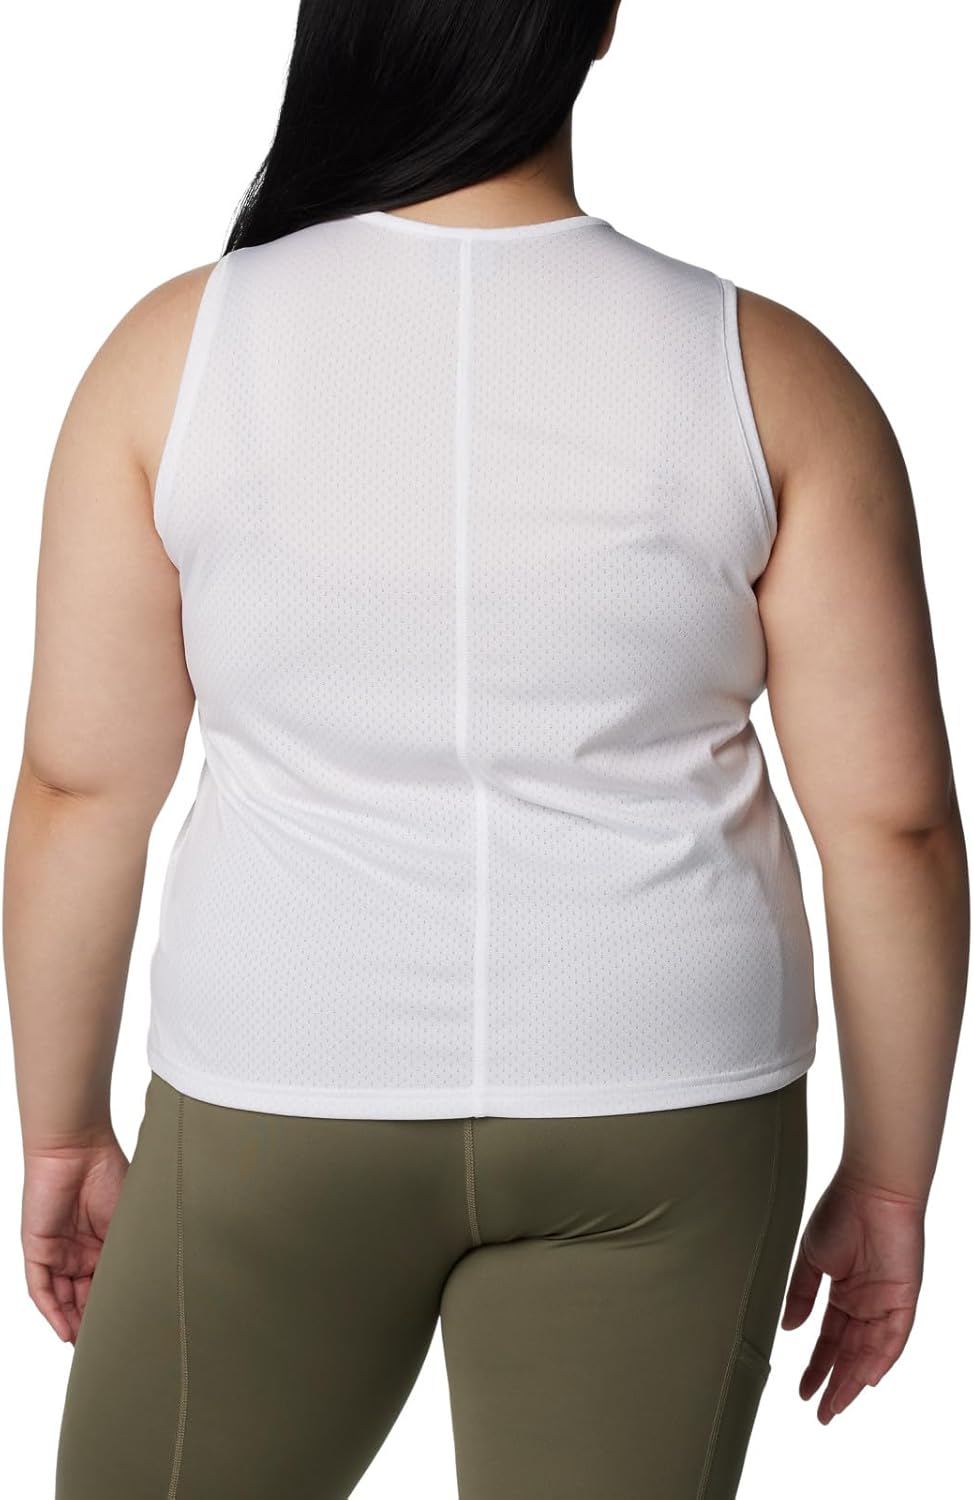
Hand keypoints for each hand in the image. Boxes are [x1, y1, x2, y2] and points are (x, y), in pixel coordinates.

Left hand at [21, 1134, 129, 1343]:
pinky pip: (41, 1289)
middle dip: (95, 1322)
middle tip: (110, 1345)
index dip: (116, 1307)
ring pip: (63, 1297)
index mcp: (105, 1242)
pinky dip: (53, 1311)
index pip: (107, 1284)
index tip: (131, 1329)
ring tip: (90, 1347)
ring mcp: (57, 1251)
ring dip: (74, 1323)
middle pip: (84, 1296)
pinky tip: (66, 1331)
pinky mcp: (37, 1249)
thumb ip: (133, 1251)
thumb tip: (152, 1284)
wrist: (78, 1146)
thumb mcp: (128, 1219)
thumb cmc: (110, 1171)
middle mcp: (80, 1250)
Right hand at [780, 1168, 924, 1423]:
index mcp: (843, 1291)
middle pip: (849, 1353)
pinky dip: (882, 1358)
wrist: (870, 1187)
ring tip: (836, 1405)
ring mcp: (886, 1302)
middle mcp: (865, 1303)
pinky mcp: (904, 1298)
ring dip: (855, 1379)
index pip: (829, 1339)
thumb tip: (789, 1330)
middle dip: (835, 1383)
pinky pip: (895, 1337)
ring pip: (871, 1352)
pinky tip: (868, 1379)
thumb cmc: (840, 1211)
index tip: (802, 1390)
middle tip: (821, 1414)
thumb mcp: (811, 1258)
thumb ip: (800, 1294)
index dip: (817, 1365)